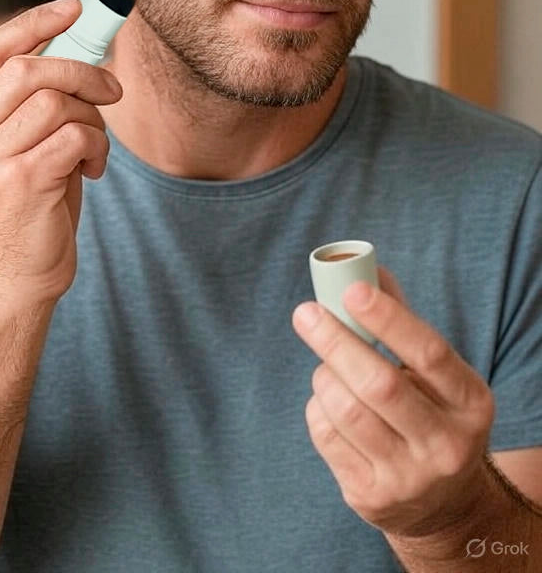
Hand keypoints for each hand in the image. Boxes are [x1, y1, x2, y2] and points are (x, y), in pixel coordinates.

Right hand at [0, 0, 122, 303]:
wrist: (16, 278)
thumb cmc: (30, 206)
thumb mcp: (22, 147)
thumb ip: (37, 102)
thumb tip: (83, 46)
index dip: (36, 21)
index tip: (76, 7)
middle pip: (29, 69)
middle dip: (83, 70)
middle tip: (111, 90)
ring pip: (57, 102)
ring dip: (94, 119)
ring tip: (95, 147)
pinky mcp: (20, 181)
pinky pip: (76, 136)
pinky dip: (98, 147)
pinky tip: (93, 170)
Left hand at [292, 267, 494, 539]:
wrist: (443, 504)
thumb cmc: (431, 415)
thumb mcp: (437, 378)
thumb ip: (403, 325)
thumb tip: (367, 270)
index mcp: (471, 403)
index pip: (429, 352)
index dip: (389, 319)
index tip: (352, 290)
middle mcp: (446, 445)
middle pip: (379, 384)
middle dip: (335, 341)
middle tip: (305, 313)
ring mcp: (409, 477)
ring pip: (346, 410)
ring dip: (324, 376)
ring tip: (325, 365)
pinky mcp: (372, 496)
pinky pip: (326, 436)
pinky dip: (317, 407)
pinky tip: (327, 401)